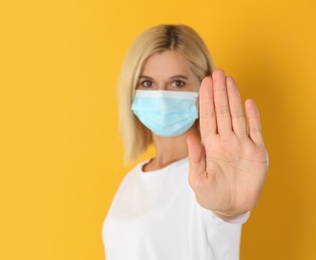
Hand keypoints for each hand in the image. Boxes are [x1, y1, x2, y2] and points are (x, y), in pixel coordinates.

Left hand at [186, 69, 268, 218]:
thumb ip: (195, 158)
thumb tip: (191, 137)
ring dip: (233, 98)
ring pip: (236, 116)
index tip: (204, 82)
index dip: (205, 99)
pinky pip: (255, 130)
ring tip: (229, 80)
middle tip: (218, 72)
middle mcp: (225, 140)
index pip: (207, 117)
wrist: (230, 207)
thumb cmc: (210, 194)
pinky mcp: (256, 152)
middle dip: (219, 92)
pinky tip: (248, 102)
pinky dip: (253, 116)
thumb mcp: (197, 179)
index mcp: (210, 145)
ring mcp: (241, 144)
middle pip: (221, 111)